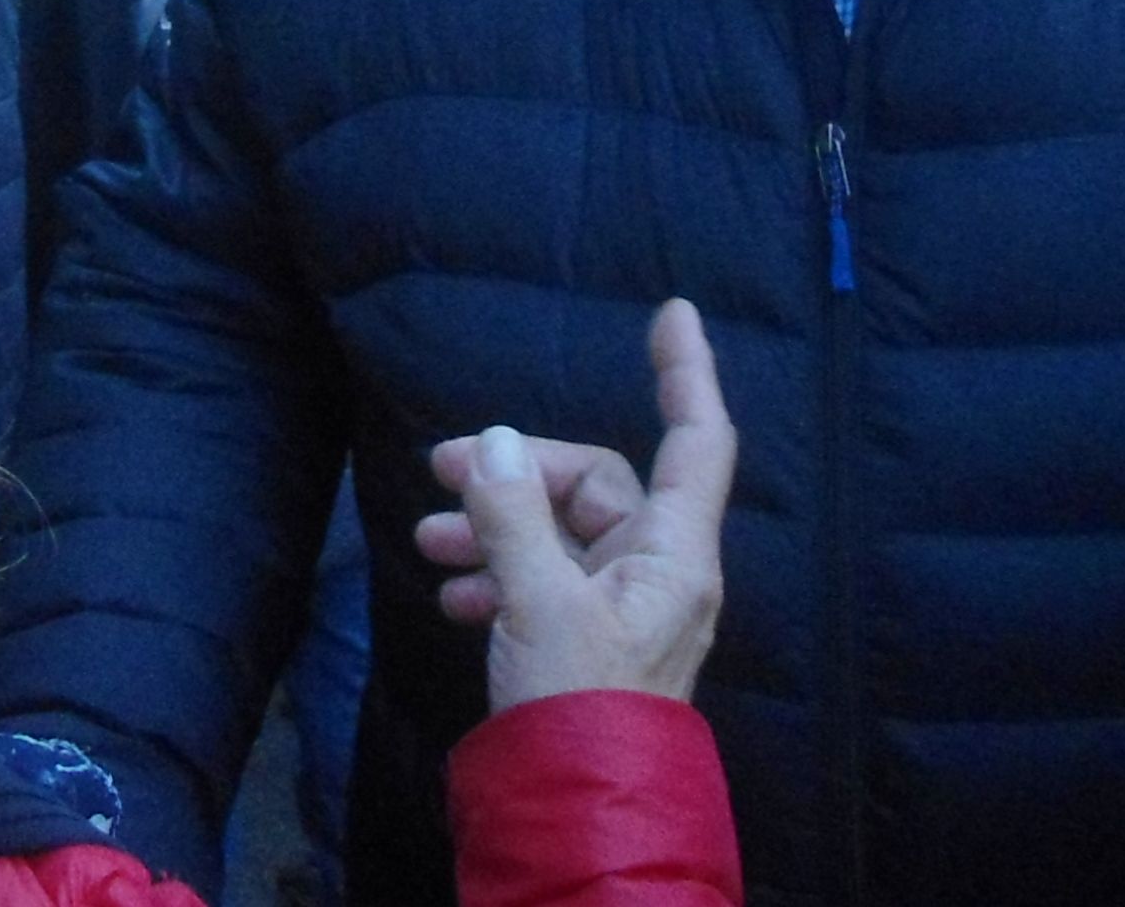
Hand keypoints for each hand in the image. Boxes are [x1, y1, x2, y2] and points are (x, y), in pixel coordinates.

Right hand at [414, 299, 733, 709]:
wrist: (577, 812)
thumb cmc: (578, 708)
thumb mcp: (537, 606)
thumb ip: (513, 519)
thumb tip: (492, 443)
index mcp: (672, 556)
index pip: (695, 442)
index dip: (687, 374)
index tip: (672, 313)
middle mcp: (657, 573)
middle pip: (595, 483)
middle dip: (517, 473)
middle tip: (441, 474)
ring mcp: (621, 608)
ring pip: (559, 533)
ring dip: (494, 526)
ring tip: (428, 542)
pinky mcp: (585, 641)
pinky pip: (544, 580)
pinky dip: (499, 575)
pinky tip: (453, 595)